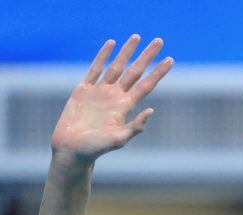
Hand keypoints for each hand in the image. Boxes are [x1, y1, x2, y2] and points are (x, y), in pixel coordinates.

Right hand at [50, 35, 172, 161]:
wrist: (72, 150)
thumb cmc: (95, 149)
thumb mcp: (118, 140)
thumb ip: (135, 127)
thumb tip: (151, 111)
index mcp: (125, 107)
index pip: (146, 85)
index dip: (158, 72)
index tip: (170, 60)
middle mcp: (116, 96)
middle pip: (135, 71)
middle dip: (147, 56)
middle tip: (159, 41)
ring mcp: (100, 92)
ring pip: (117, 66)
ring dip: (127, 52)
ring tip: (137, 37)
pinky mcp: (84, 90)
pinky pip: (95, 69)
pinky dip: (102, 56)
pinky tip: (110, 44)